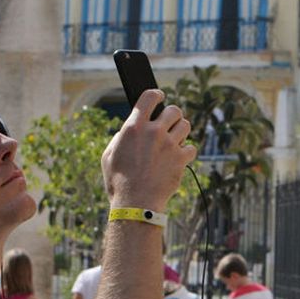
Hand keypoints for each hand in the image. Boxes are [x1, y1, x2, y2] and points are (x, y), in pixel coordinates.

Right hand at [102, 90, 195, 211]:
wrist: (136, 204)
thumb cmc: (119, 182)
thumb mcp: (109, 156)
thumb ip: (119, 138)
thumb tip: (127, 130)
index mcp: (133, 127)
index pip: (149, 97)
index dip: (156, 94)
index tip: (160, 96)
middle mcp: (153, 132)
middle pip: (173, 110)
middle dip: (172, 115)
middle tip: (168, 124)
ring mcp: (169, 145)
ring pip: (185, 125)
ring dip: (180, 131)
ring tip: (173, 140)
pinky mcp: (180, 159)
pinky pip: (191, 147)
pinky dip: (186, 152)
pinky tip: (178, 157)